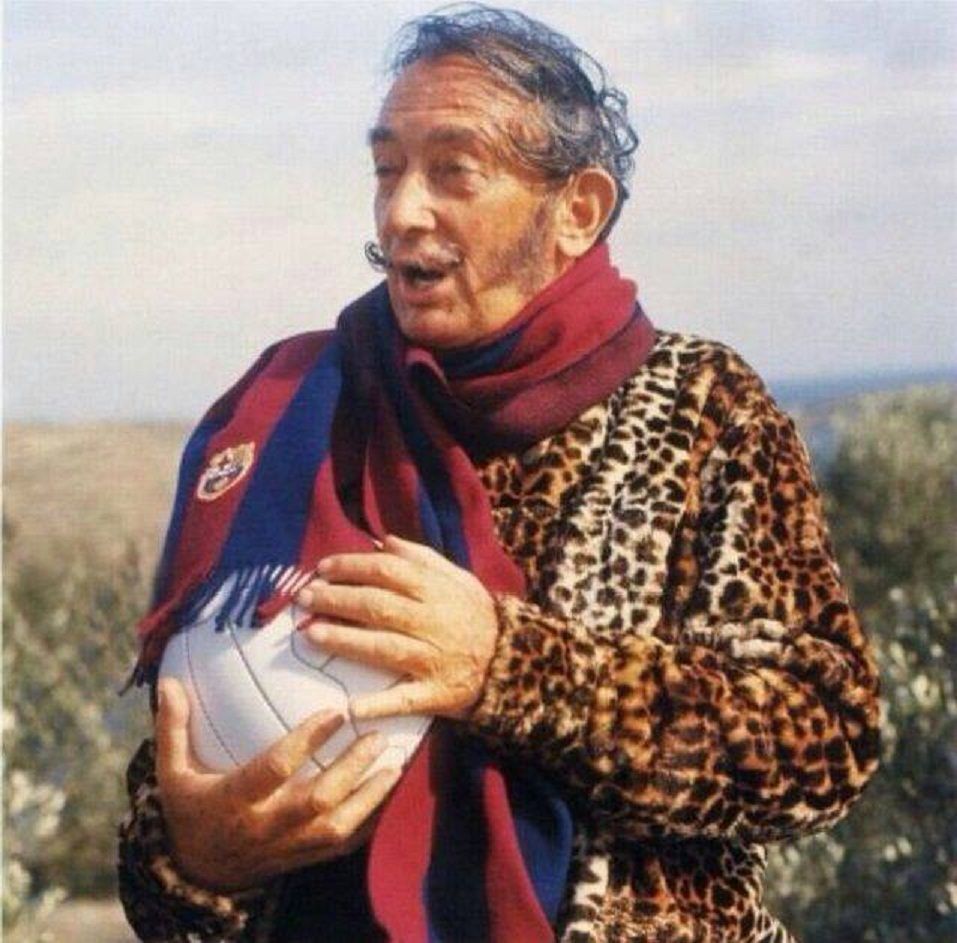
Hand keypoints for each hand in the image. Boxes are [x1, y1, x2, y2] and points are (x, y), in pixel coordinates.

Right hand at [155, 677, 400, 892]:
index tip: (335, 711)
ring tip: (396, 761)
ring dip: (371, 795)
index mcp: (235, 800)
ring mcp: (289, 846)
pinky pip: (346, 844)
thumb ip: (174, 728)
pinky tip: (392, 790)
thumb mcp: (172, 772)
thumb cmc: (190, 809)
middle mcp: (266, 826)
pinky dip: (373, 818)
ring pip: (339, 826)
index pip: (275, 768)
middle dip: (351, 768)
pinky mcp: (306, 858)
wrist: (199, 873)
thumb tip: (169, 682)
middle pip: (318, 800)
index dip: (306, 741)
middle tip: (378, 734)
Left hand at [296, 534, 498, 720]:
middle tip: (304, 597)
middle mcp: (432, 622)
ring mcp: (432, 659)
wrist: (513, 660)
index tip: (321, 569)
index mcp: (435, 591)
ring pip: (385, 647)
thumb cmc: (475, 615)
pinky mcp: (435, 693)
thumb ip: (422, 559)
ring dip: (347, 640)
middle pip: (378, 606)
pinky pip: (406, 699)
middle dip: (338, 599)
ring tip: (312, 634)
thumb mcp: (458, 578)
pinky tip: (352, 707)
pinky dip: (380, 703)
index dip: (351, 567)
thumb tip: (383, 542)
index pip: (386, 572)